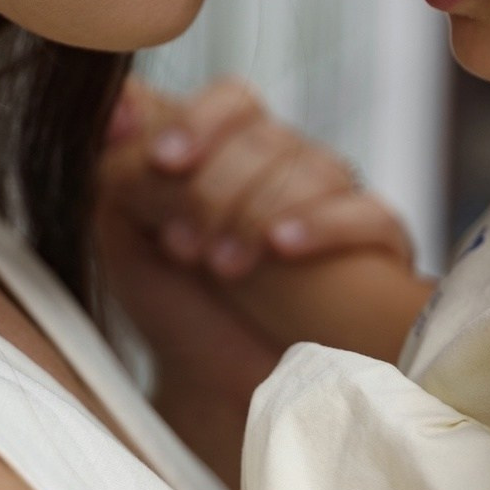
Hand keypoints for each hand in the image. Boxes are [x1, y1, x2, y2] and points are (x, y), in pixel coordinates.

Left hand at [100, 77, 413, 282]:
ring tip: (223, 268)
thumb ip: (114, 160)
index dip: (200, 121)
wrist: (212, 388)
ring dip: (257, 216)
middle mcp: (286, 165)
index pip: (233, 100)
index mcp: (230, 150)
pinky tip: (284, 247)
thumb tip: (117, 102)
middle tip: (184, 247)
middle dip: (217, 191)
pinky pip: (368, 213)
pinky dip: (324, 224)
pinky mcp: (376, 245)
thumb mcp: (123, 232)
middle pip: (268, 138)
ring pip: (316, 170)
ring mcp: (335, 201)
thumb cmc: (172, 305)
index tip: (165, 161)